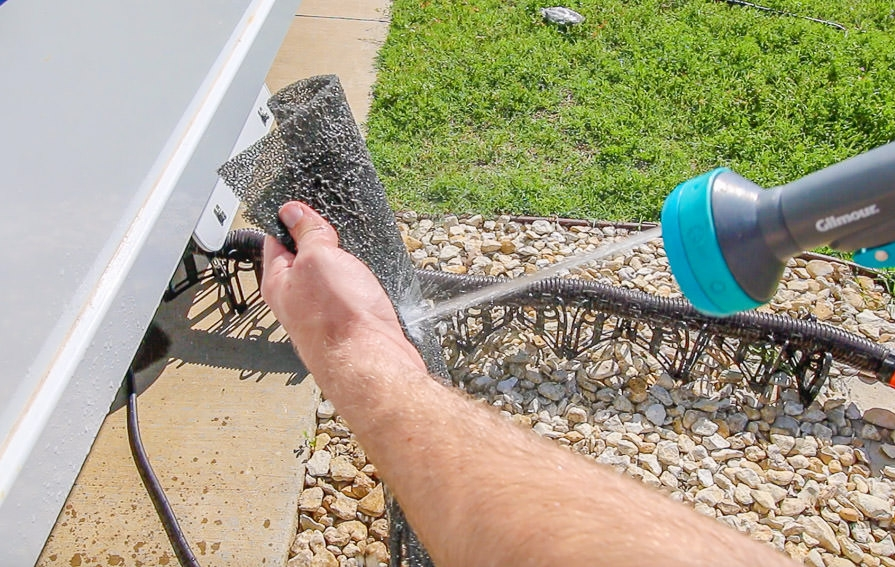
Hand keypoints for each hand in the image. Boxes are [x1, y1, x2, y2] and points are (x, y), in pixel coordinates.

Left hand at [261, 202, 425, 380]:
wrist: (372, 361)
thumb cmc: (339, 319)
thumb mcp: (319, 258)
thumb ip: (307, 233)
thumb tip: (293, 212)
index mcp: (277, 282)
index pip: (275, 239)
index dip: (291, 218)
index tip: (306, 204)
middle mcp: (295, 300)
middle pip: (304, 258)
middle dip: (322, 240)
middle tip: (336, 230)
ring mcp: (321, 313)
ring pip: (330, 276)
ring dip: (343, 263)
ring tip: (354, 258)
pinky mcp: (347, 323)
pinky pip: (349, 293)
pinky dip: (358, 282)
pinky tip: (367, 281)